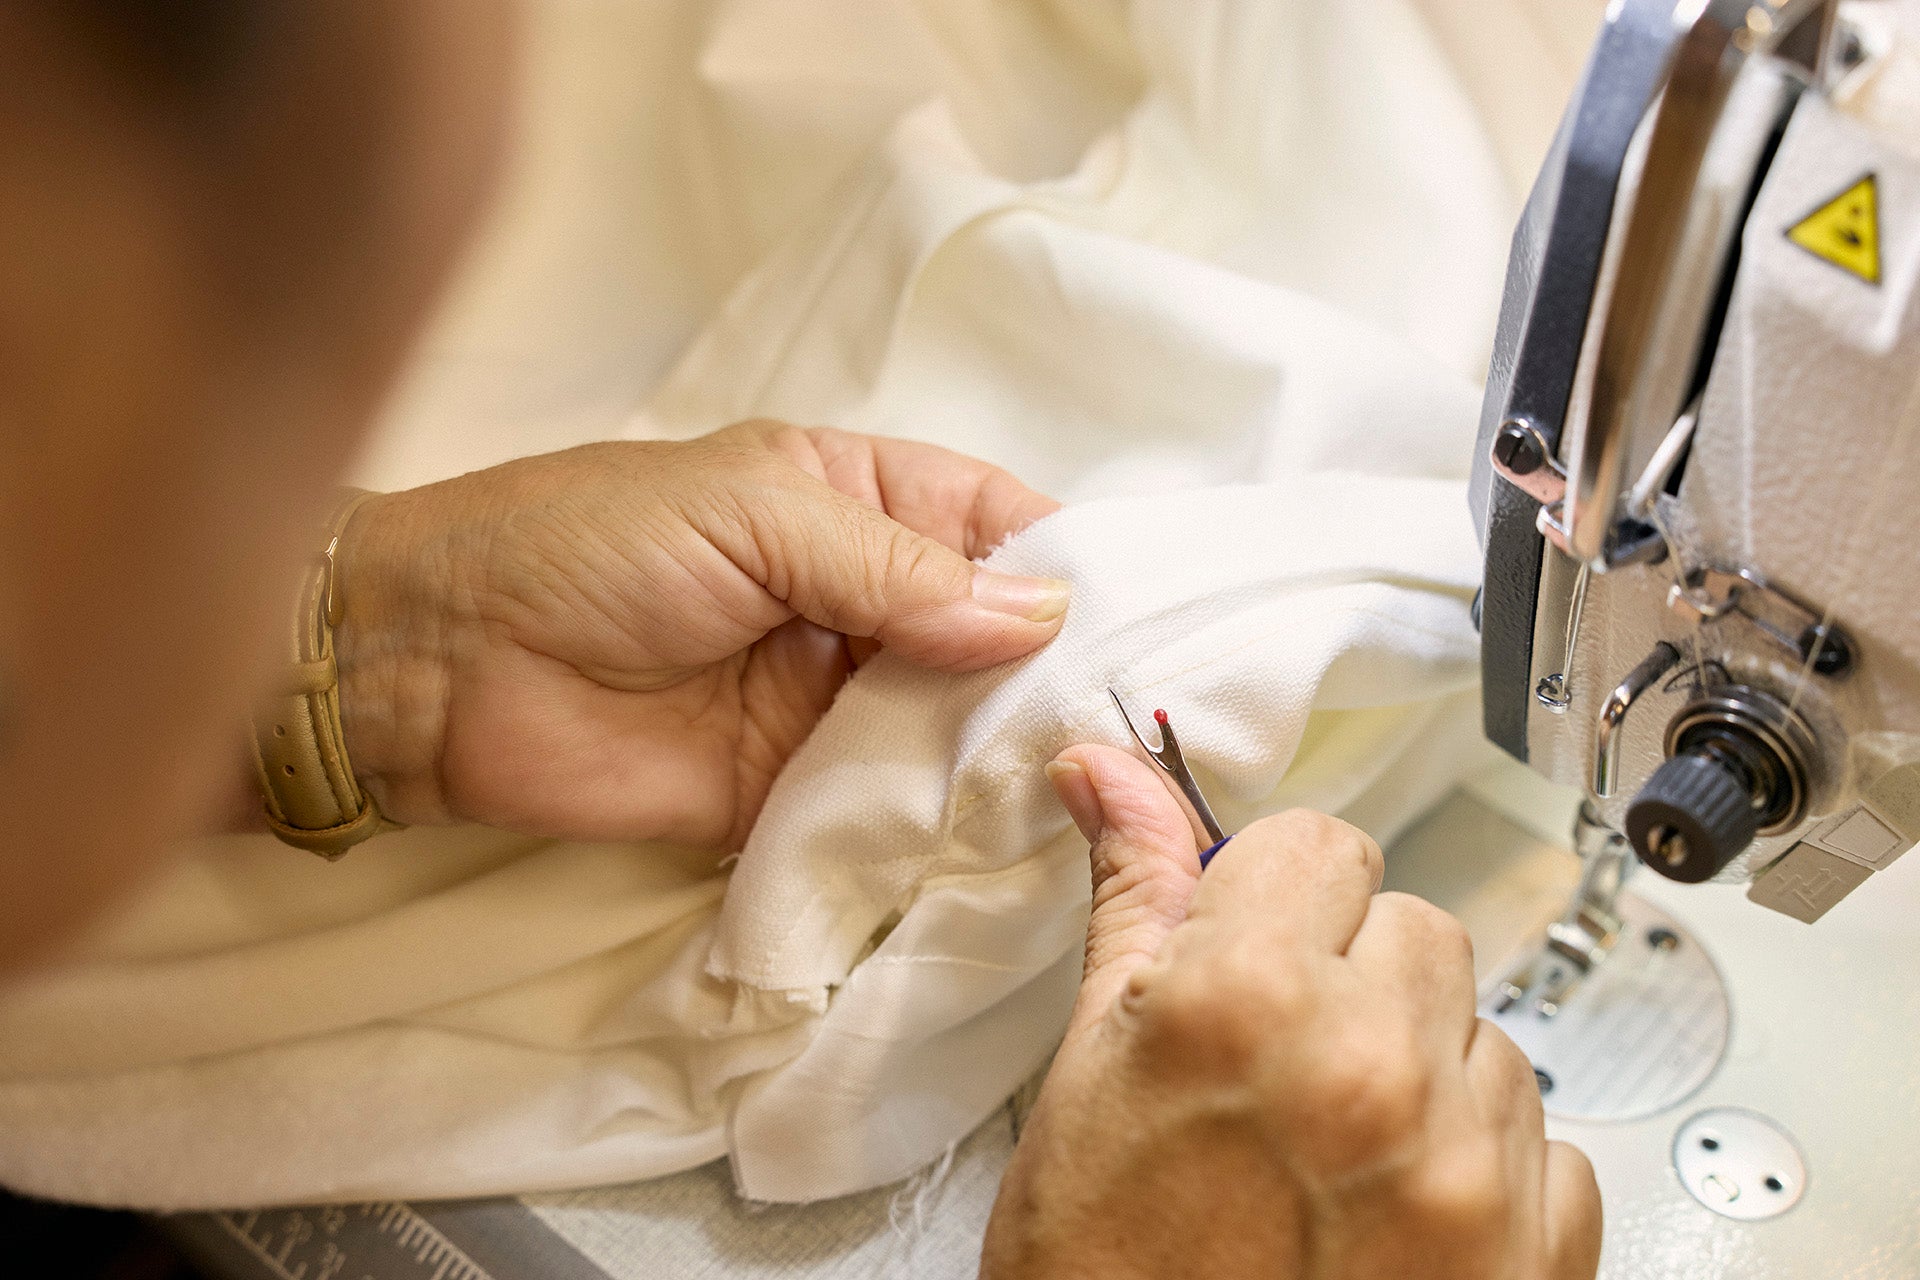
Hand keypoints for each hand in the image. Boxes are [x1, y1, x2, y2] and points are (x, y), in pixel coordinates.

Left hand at [332, 421, 1064, 846]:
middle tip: (1127, 718)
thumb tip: (1041, 617)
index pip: (990, 524)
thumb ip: (894, 569)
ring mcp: (824, 700)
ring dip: (1002, 750)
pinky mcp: (790, 794)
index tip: (1144, 617)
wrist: (436, 666)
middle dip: (1048, 669)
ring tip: (1082, 778)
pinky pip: (883, 807)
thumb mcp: (754, 516)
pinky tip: (997, 834)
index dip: (1064, 564)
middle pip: (984, 634)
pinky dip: (934, 822)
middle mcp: (854, 600)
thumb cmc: (586, 544)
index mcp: (851, 500)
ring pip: (947, 724)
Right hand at [980, 746, 1601, 1279]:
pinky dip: (1485, 1169)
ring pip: (1486, 1031)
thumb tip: (1108, 776)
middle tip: (1279, 1074)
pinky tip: (1396, 1216)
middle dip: (1351, 978)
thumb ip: (1132, 902)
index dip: (1274, 902)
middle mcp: (1372, 1068)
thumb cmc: (1103, 1277)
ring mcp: (1467, 1168)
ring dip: (1422, 1073)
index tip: (1250, 954)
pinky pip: (1547, 1143)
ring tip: (1332, 1158)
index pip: (1321, 845)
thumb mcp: (1091, 1075)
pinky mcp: (1535, 1254)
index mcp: (1245, 999)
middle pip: (1415, 926)